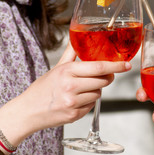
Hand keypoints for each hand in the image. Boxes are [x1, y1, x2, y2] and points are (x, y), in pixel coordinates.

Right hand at [0, 43, 131, 142]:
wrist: (28, 112)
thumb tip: (77, 40)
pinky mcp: (75, 114)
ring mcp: (73, 102)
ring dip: (95, 90)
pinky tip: (76, 100)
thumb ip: (70, 54)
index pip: (99, 67)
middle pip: (103, 81)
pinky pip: (92, 106)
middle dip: (105, 78)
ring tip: (81, 90)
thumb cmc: (41, 89)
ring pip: (98, 94)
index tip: (126, 65)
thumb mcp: (55, 69)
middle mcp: (71, 86)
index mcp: (67, 71)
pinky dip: (89, 102)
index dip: (115, 66)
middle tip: (100, 76)